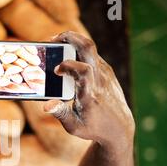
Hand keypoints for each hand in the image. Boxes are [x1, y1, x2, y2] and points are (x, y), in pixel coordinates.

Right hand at [44, 31, 134, 151]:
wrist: (120, 127)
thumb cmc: (94, 128)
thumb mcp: (74, 126)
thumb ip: (60, 114)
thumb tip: (47, 105)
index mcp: (90, 94)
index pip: (83, 70)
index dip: (67, 65)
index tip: (56, 71)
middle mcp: (100, 80)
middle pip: (88, 48)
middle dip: (69, 37)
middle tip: (52, 39)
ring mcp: (105, 73)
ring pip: (90, 49)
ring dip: (72, 42)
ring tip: (56, 46)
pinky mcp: (107, 71)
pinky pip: (92, 55)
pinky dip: (78, 51)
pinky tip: (66, 57)